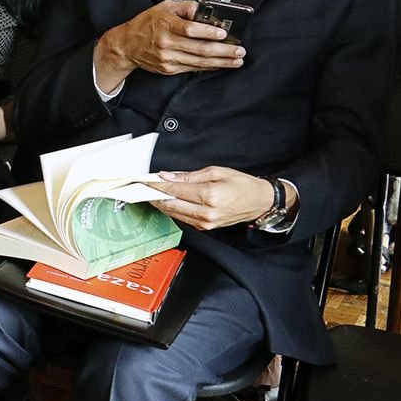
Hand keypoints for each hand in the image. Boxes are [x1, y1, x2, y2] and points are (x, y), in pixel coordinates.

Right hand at [93, 0, 243, 91]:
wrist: (127, 45)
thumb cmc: (145, 24)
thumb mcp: (163, 7)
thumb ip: (185, 6)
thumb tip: (205, 9)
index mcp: (165, 25)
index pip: (190, 30)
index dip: (208, 33)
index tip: (224, 33)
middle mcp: (166, 43)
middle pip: (199, 49)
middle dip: (223, 51)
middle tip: (239, 50)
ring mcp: (167, 58)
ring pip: (199, 62)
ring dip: (221, 62)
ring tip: (236, 60)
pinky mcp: (169, 69)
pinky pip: (193, 69)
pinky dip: (209, 67)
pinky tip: (220, 65)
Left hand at [149, 167, 285, 230]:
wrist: (260, 202)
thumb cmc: (242, 185)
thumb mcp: (216, 172)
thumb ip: (189, 176)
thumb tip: (167, 176)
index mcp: (209, 196)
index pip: (174, 190)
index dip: (156, 185)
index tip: (144, 179)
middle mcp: (206, 213)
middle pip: (170, 204)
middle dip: (153, 195)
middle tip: (140, 186)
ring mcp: (205, 223)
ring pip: (174, 213)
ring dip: (160, 203)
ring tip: (149, 192)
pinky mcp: (205, 228)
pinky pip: (182, 218)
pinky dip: (171, 209)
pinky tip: (165, 201)